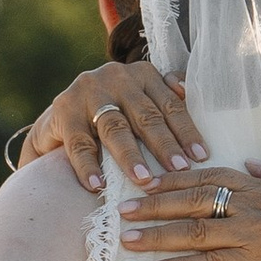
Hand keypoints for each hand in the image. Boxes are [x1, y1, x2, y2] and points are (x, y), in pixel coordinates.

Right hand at [21, 61, 205, 193]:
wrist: (58, 123)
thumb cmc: (110, 119)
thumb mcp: (139, 105)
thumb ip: (165, 103)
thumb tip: (193, 106)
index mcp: (142, 74)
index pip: (170, 104)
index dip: (186, 130)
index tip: (202, 156)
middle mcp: (115, 77)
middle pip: (145, 115)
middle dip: (164, 145)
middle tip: (180, 170)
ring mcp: (87, 91)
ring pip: (115, 127)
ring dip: (131, 156)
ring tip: (144, 180)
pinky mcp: (63, 110)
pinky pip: (79, 143)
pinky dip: (88, 166)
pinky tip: (98, 186)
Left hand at [118, 164, 260, 260]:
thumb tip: (252, 164)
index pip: (212, 177)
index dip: (176, 180)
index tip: (149, 181)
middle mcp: (256, 206)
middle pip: (194, 201)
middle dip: (154, 204)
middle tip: (122, 209)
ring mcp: (256, 236)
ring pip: (195, 232)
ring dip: (157, 235)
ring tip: (127, 240)